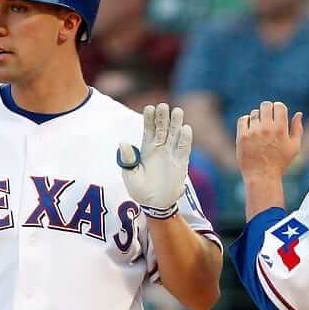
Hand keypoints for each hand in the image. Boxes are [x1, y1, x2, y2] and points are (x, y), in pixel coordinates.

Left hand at [117, 103, 192, 218]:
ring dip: (176, 123)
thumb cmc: (140, 190)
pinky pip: (184, 149)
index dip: (149, 119)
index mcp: (147, 148)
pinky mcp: (181, 163)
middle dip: (163, 117)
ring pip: (175, 135)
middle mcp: (160, 148)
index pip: (149, 129)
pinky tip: (186, 128)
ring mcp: (171, 154)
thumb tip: (123, 143)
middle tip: (163, 105)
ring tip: (177, 111)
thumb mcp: (130, 175)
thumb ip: (127, 160)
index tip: (149, 108)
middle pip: (163, 128)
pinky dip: (185, 139)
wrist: (154, 204)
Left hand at [236, 101, 302, 180]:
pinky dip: (247, 122)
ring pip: (254, 113)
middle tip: (268, 119)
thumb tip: (298, 113)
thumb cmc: (280, 163)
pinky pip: (243, 119)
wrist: (262, 176)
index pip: (279, 106)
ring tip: (260, 129)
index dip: (279, 109)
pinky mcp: (242, 137)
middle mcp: (267, 129)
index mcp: (281, 130)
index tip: (277, 116)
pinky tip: (251, 129)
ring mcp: (253, 132)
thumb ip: (298, 129)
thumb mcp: (294, 148)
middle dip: (268, 110)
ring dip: (258, 118)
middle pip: (266, 105)